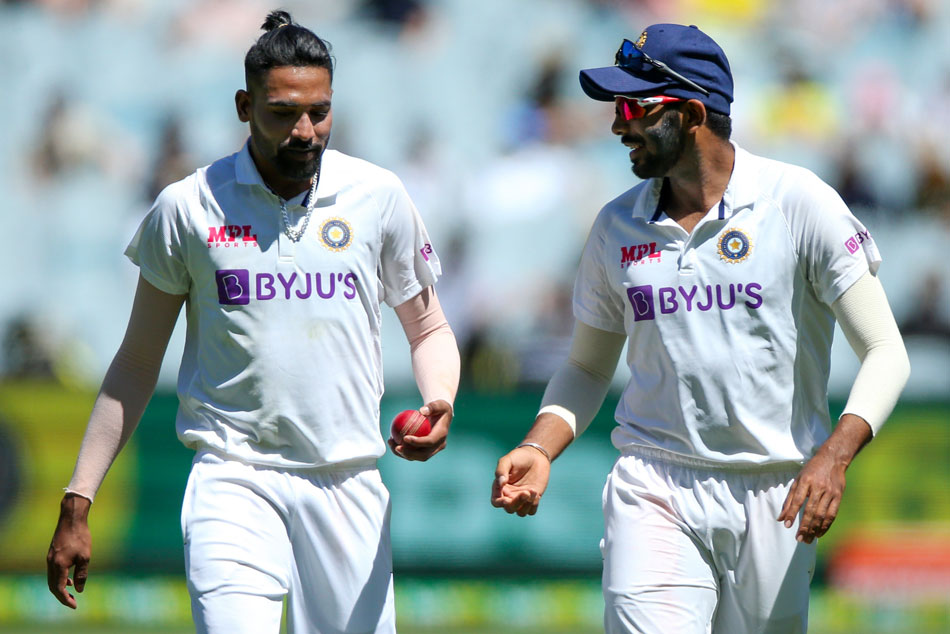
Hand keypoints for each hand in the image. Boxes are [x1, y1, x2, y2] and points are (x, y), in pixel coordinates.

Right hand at [47, 494, 91, 608]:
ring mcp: (50, 558)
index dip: (66, 599)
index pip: (58, 588)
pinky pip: (53, 572)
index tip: (75, 605)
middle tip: (73, 603)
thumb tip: (80, 589)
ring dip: (60, 588)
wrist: (72, 519)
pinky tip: (69, 580)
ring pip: (52, 579)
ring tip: (72, 593)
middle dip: (62, 596)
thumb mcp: (85, 557)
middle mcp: (51, 563)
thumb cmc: (81, 537)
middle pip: (52, 586)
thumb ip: (82, 574)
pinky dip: (59, 579)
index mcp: (58, 565)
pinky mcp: (52, 554)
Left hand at [388, 399, 452, 460]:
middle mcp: (438, 446)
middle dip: (409, 454)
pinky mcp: (425, 450)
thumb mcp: (439, 404)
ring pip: (416, 456)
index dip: (417, 442)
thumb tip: (422, 411)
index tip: (405, 437)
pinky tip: (392, 440)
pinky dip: (402, 449)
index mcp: (441, 436)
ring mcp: (432, 450)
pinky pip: (412, 452)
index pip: (430, 442)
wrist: (442, 416)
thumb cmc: (439, 408)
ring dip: (402, 453)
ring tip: (391, 443)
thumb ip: (432, 407)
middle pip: (423, 455)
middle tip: (397, 447)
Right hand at [491, 446, 550, 516]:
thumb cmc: (519, 457)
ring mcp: (521, 499)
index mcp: (500, 488)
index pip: (496, 501)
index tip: (507, 500)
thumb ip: (501, 470)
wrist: (535, 456)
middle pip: (509, 509)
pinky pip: (531, 511)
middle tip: (526, 492)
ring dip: (527, 504)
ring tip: (533, 491)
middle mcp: (509, 496)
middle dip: (517, 503)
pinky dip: (534, 505)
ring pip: (520, 512)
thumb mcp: (508, 460)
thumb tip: (500, 482)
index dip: (500, 503)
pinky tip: (537, 494)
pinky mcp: (532, 500)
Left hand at [777, 449, 847, 543]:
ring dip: (814, 529)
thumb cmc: (811, 471)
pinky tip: (819, 533)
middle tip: (799, 538)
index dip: (792, 513)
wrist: (832, 460)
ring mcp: (830, 492)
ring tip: (808, 539)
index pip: (797, 500)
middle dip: (804, 526)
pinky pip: (832, 514)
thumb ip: (789, 499)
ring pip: (822, 515)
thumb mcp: (798, 480)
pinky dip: (825, 525)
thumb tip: (781, 518)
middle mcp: (818, 487)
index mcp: (806, 481)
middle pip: (811, 510)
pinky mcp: (838, 497)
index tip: (787, 525)